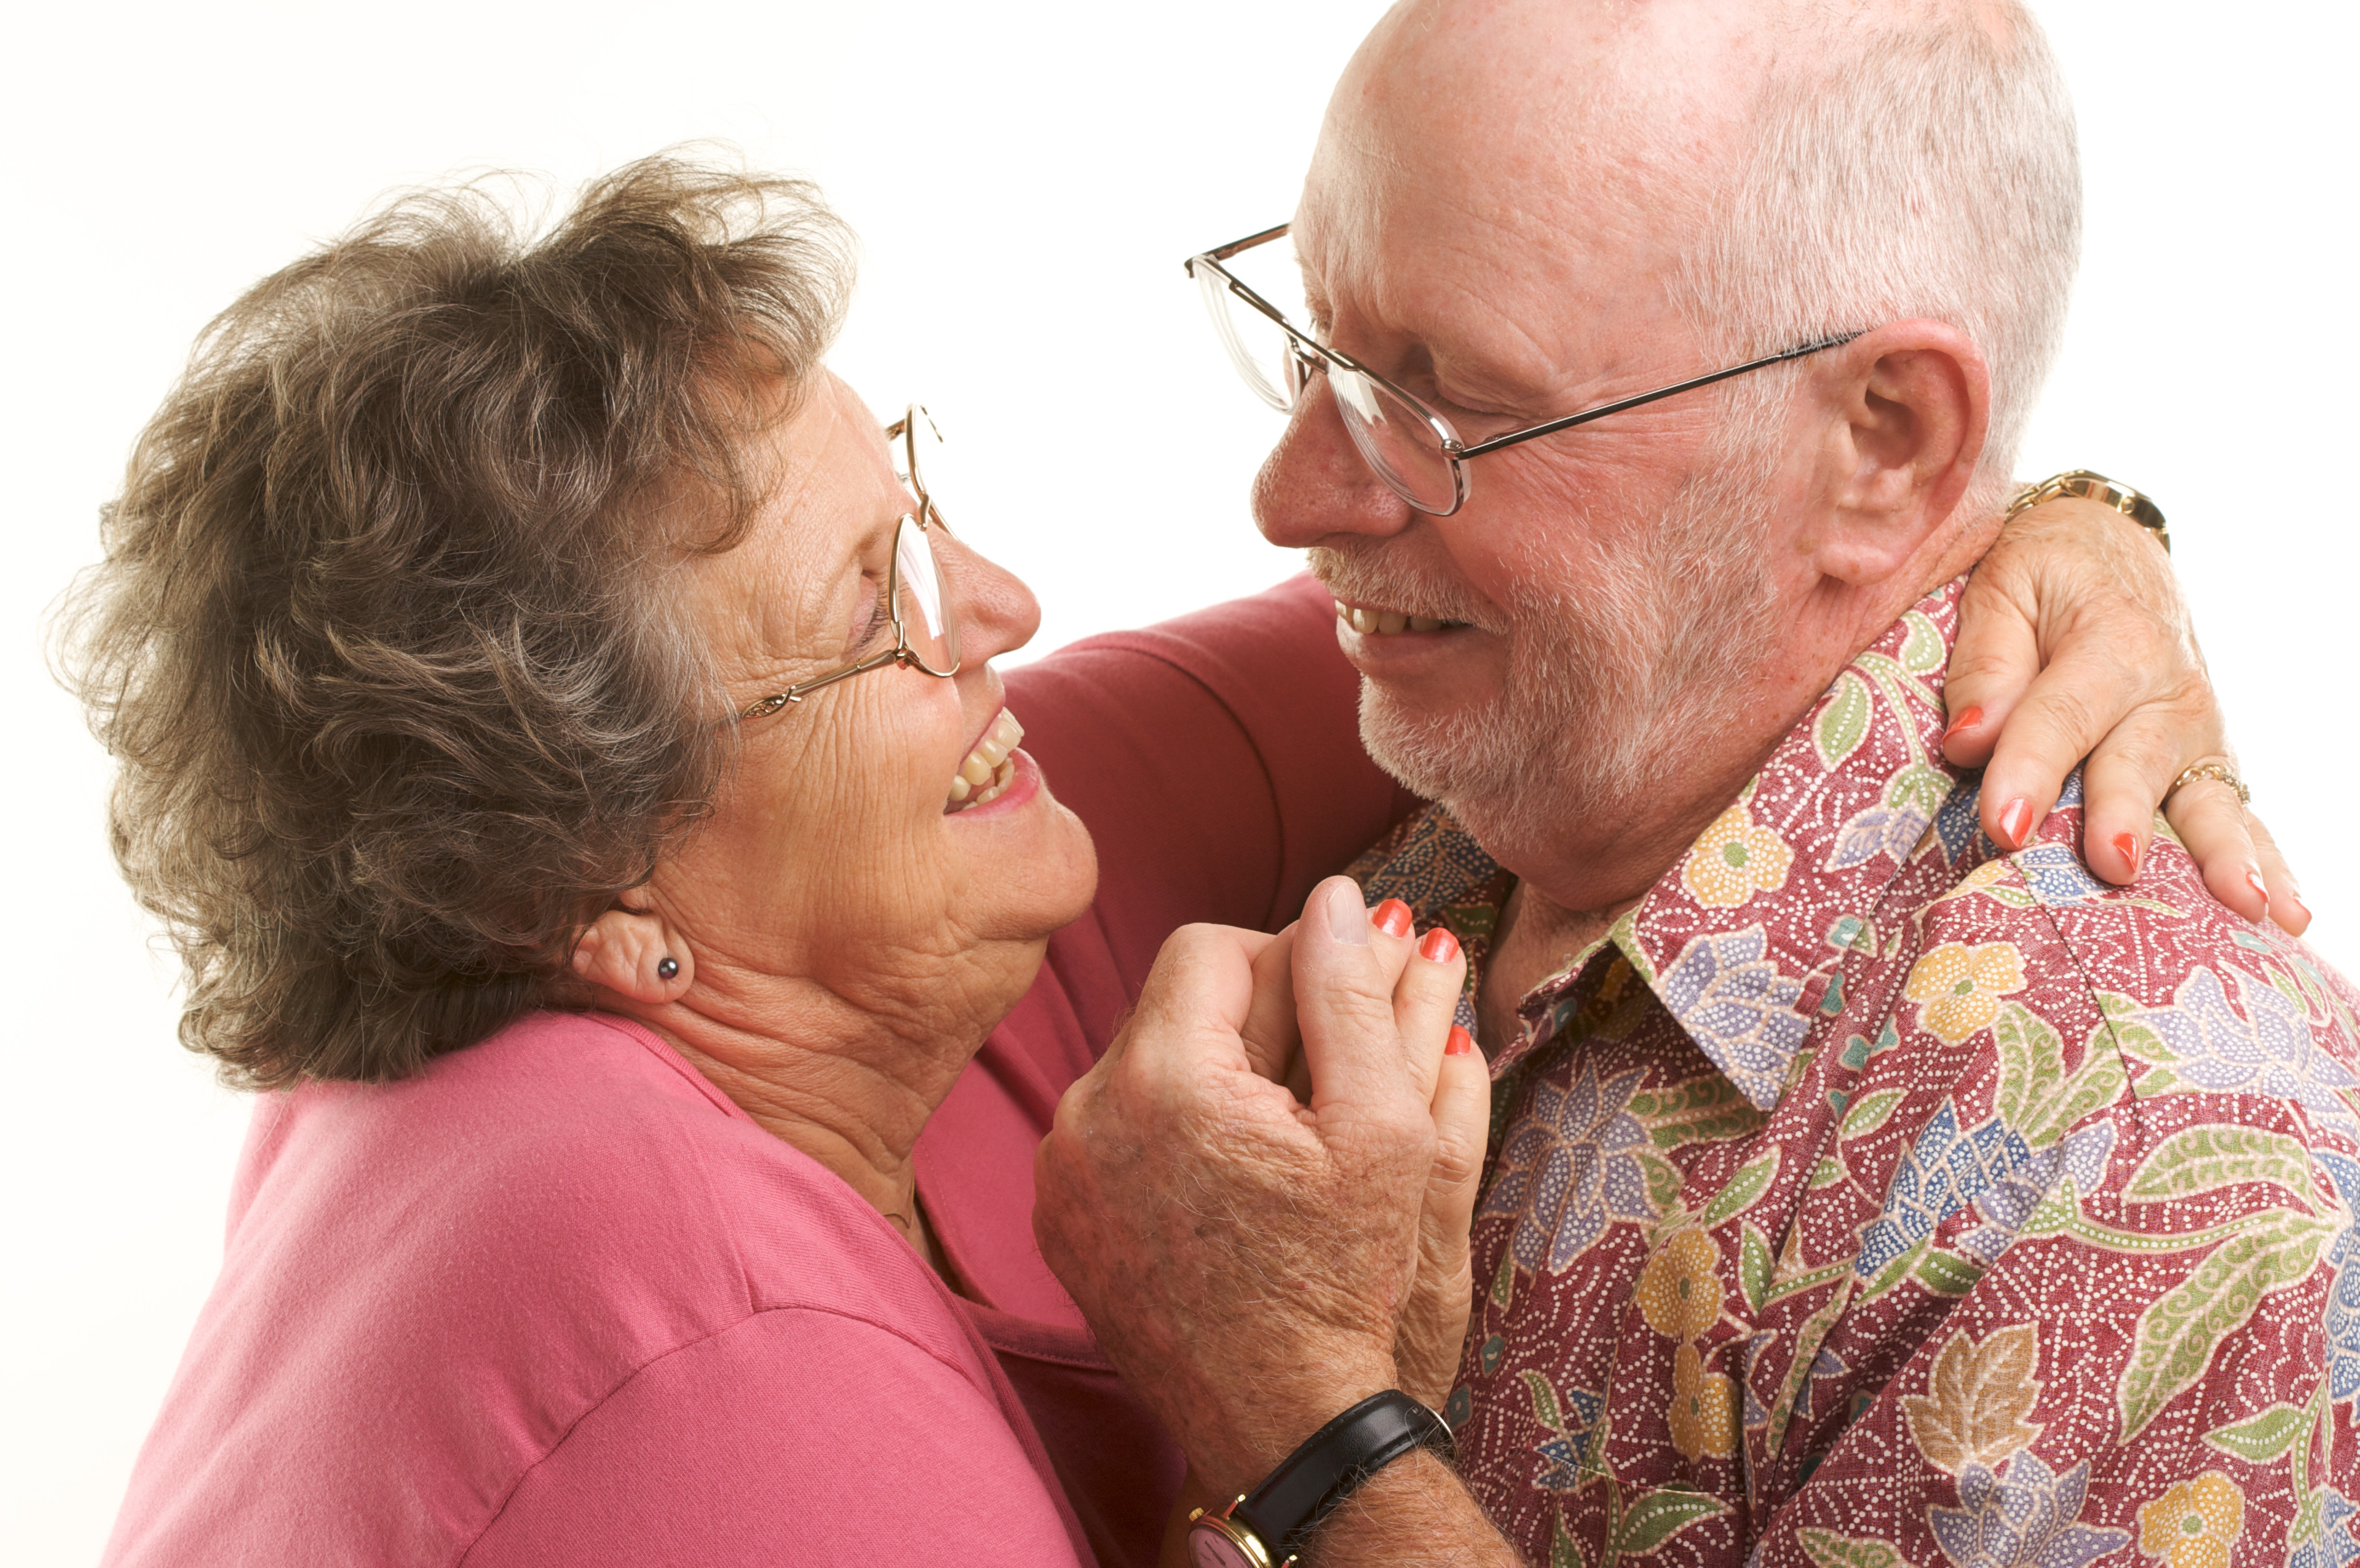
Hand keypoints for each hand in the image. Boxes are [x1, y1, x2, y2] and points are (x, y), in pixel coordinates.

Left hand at [1032, 878, 1481, 1492]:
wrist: (1284, 1423)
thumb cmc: (1346, 1278)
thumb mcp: (1381, 1126)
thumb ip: (1350, 993)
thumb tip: (1338, 896)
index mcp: (1163, 1076)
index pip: (1208, 947)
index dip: (1281, 964)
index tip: (1328, 1017)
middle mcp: (1086, 1112)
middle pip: (1167, 1006)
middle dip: (1244, 1023)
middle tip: (1314, 1076)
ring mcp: (1060, 1171)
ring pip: (1136, 1066)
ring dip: (1203, 1077)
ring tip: (1273, 1136)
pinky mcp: (1055, 1220)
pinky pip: (1107, 1133)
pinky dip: (1161, 1136)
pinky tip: (1222, 1180)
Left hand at [1941, 496, 2306, 932]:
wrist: (2107, 549)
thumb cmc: (2041, 576)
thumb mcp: (2002, 589)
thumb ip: (1986, 663)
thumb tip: (1971, 740)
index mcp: (2111, 638)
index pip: (2062, 710)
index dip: (2031, 769)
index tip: (2003, 826)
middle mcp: (2167, 689)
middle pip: (2140, 760)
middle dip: (2124, 814)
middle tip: (2114, 866)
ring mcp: (2197, 731)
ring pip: (2209, 798)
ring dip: (2225, 854)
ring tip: (2244, 906)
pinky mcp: (2208, 761)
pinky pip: (2240, 814)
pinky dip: (2266, 864)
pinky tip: (2288, 916)